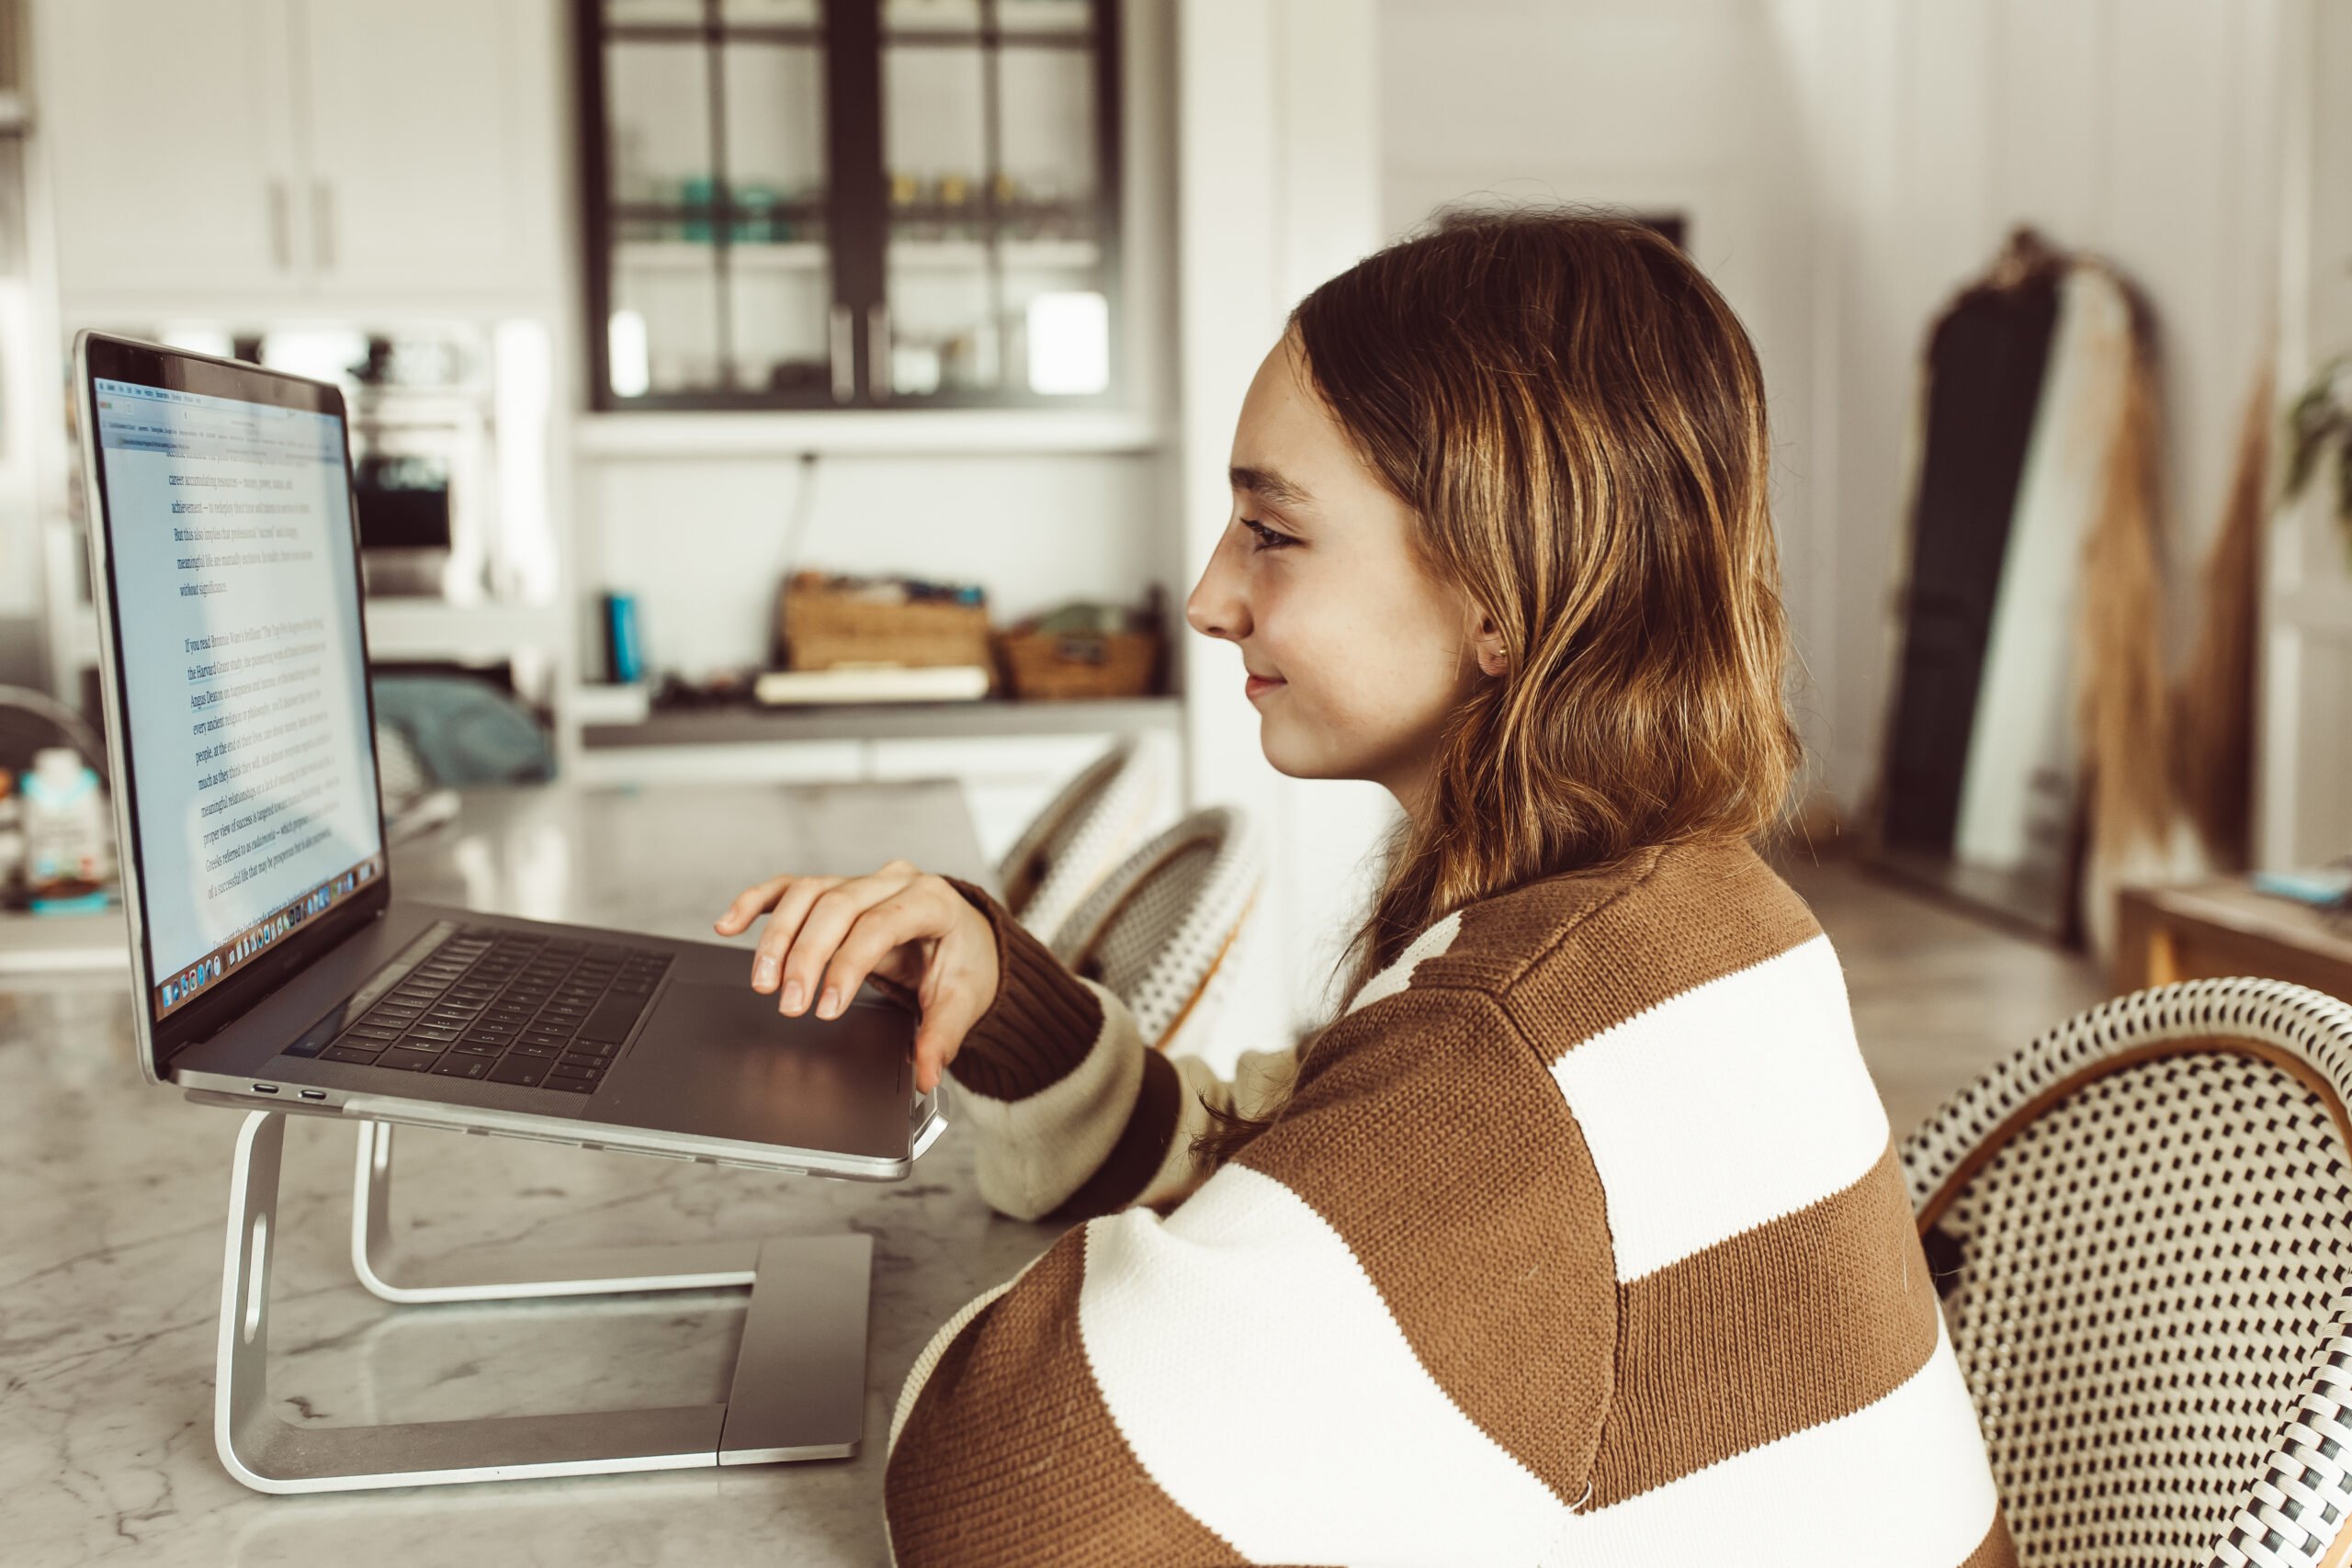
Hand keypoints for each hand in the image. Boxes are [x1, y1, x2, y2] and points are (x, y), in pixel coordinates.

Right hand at [712, 860, 998, 1093]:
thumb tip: (926, 1074)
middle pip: (837, 905)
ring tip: (763, 982)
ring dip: (777, 937)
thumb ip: (942, 1036)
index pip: (880, 924)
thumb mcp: (964, 1000)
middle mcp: (893, 881)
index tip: (826, 1007)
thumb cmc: (963, 963)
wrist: (964, 937)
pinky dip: (757, 903)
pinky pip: (790, 888)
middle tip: (789, 1003)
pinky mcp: (835, 889)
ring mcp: (860, 881)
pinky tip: (729, 924)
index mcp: (931, 901)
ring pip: (807, 893)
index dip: (848, 964)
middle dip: (806, 956)